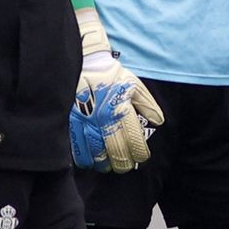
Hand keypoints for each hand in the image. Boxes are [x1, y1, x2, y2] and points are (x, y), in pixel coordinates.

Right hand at [74, 9, 162, 171]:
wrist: (83, 61)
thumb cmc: (110, 75)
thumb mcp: (133, 85)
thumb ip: (147, 104)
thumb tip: (159, 121)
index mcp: (120, 108)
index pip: (134, 139)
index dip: (140, 153)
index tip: (142, 157)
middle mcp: (103, 118)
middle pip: (115, 151)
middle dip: (123, 163)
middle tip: (126, 167)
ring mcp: (84, 121)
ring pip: (95, 153)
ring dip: (103, 164)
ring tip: (108, 166)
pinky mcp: (69, 122)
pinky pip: (76, 147)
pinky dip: (83, 158)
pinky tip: (89, 162)